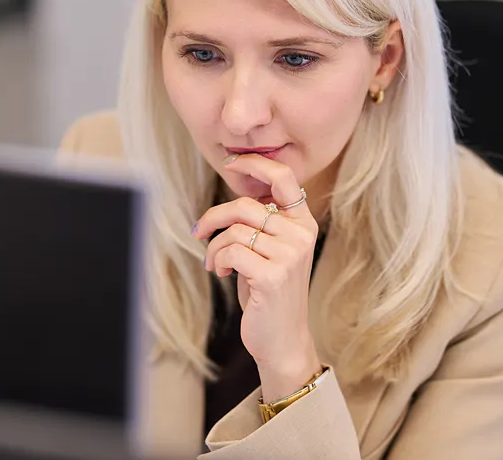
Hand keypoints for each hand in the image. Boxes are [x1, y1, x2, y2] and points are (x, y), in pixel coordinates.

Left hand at [193, 154, 321, 400]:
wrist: (283, 338)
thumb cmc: (269, 291)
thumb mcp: (271, 250)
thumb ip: (262, 222)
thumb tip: (232, 199)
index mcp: (303, 223)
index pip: (283, 177)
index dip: (255, 165)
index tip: (231, 165)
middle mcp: (301, 234)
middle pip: (245, 205)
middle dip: (213, 217)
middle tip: (199, 231)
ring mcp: (290, 255)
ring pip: (234, 229)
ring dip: (214, 246)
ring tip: (215, 262)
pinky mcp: (273, 275)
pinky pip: (231, 251)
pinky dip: (218, 260)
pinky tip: (222, 272)